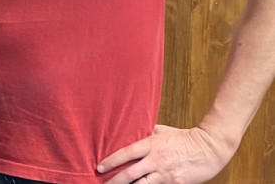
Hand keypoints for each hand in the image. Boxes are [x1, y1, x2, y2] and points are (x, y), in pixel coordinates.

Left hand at [98, 124, 232, 183]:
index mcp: (151, 144)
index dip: (111, 161)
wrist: (210, 148)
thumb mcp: (162, 131)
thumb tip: (131, 132)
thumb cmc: (185, 138)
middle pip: (130, 174)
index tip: (100, 167)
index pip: (126, 154)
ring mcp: (166, 174)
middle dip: (114, 181)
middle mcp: (156, 160)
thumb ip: (146, 133)